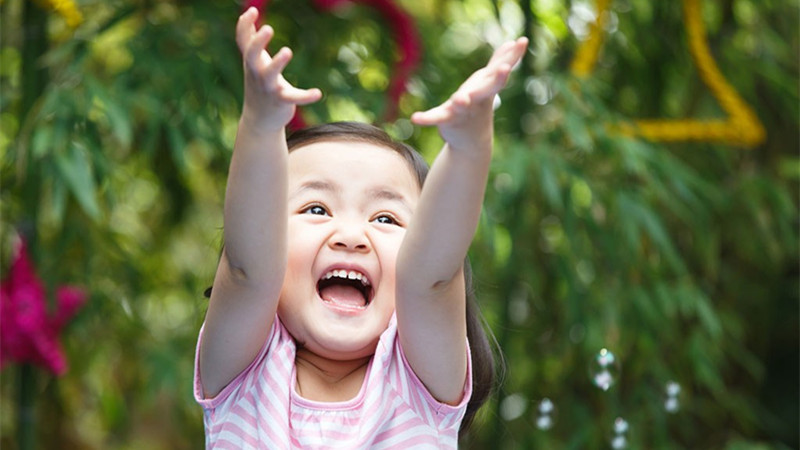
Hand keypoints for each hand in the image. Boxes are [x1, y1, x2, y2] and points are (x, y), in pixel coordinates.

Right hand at [236, 7, 321, 129]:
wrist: (259, 119)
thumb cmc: (258, 84)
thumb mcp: (254, 62)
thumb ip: (250, 40)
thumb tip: (249, 13)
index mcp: (252, 62)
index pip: (243, 42)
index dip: (244, 26)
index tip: (252, 10)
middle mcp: (257, 73)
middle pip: (251, 56)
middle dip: (258, 42)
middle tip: (268, 28)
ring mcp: (268, 88)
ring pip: (270, 75)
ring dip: (277, 63)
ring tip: (287, 50)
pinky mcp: (282, 101)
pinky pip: (293, 98)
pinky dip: (305, 96)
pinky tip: (318, 93)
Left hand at [411, 37, 527, 150]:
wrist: (472, 140)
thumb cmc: (479, 104)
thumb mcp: (489, 81)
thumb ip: (500, 61)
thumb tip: (515, 42)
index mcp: (487, 88)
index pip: (500, 71)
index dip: (510, 58)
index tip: (520, 44)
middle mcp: (478, 98)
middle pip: (489, 88)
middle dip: (498, 78)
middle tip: (505, 68)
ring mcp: (463, 110)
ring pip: (463, 104)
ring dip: (462, 101)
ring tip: (460, 99)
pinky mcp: (446, 119)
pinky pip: (435, 117)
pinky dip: (425, 118)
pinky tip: (415, 118)